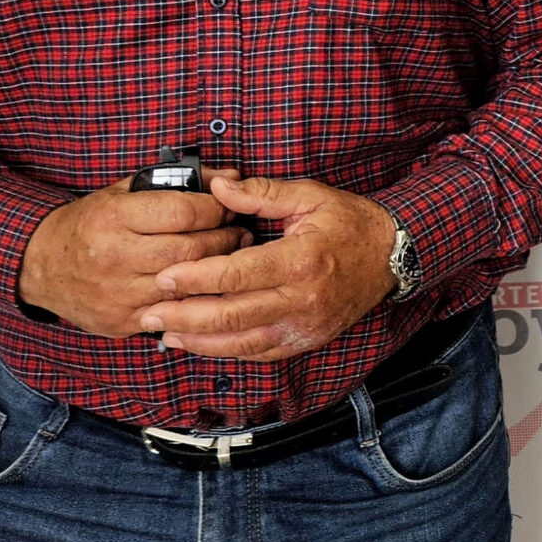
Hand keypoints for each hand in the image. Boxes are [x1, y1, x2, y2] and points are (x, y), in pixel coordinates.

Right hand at [18, 175, 251, 336]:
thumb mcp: (123, 192)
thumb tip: (229, 174)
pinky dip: (195, 299)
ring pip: (186, 285)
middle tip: (240, 232)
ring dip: (217, 271)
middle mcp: (115, 256)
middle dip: (225, 239)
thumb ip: (176, 182)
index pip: (184, 212)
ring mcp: (117, 293)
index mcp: (114, 217)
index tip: (228, 206)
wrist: (40, 265)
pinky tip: (206, 287)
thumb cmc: (88, 223)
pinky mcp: (120, 321)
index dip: (216, 208)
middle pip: (191, 250)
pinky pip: (172, 313)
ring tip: (230, 258)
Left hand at [138, 172, 398, 361]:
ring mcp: (304, 326)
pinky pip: (258, 353)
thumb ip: (260, 194)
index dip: (196, 279)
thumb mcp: (309, 195)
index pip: (236, 275)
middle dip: (185, 317)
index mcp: (300, 260)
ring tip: (165, 334)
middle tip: (149, 313)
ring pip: (241, 343)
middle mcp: (301, 300)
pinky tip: (200, 344)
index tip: (163, 277)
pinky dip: (226, 352)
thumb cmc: (349, 222)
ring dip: (199, 342)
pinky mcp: (305, 341)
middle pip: (232, 316)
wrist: (392, 256)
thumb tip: (216, 188)